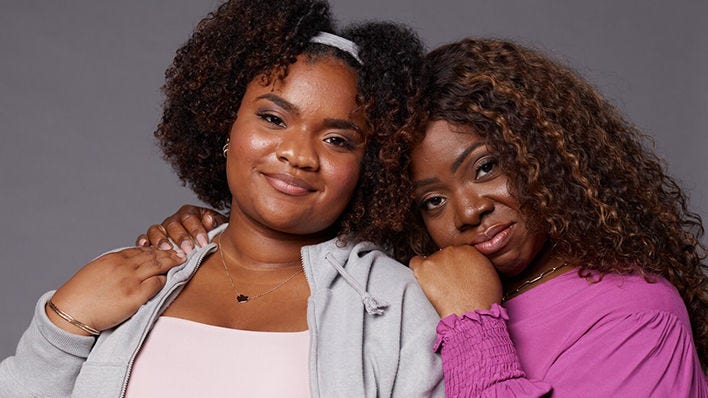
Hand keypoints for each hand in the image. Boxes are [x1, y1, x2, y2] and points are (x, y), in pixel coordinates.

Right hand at [47, 247, 184, 334]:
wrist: (71, 313)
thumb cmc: (80, 295)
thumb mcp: (95, 270)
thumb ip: (113, 265)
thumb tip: (128, 264)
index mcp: (113, 258)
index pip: (141, 250)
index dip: (156, 249)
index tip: (166, 248)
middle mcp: (123, 266)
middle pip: (153, 255)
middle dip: (169, 253)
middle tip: (181, 252)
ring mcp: (130, 281)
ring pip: (158, 267)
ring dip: (172, 263)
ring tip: (182, 261)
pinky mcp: (135, 297)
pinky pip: (156, 285)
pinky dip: (165, 280)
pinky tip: (171, 279)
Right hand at [135, 205, 226, 254]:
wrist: (205, 244)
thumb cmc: (212, 235)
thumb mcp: (217, 227)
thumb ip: (214, 223)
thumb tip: (209, 220)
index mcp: (189, 213)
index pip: (189, 218)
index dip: (196, 230)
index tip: (204, 243)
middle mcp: (174, 220)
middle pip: (173, 225)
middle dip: (181, 238)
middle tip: (188, 250)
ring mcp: (162, 229)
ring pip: (156, 230)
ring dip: (160, 240)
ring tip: (167, 249)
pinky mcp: (152, 240)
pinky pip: (144, 238)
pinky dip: (142, 241)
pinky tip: (145, 247)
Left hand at [409, 245, 501, 316]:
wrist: (472, 312)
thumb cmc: (483, 300)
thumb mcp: (490, 276)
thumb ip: (479, 265)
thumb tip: (471, 268)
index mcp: (469, 250)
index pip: (457, 253)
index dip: (456, 266)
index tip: (456, 276)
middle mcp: (453, 250)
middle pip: (444, 256)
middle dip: (445, 269)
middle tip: (448, 284)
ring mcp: (437, 257)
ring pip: (431, 261)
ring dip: (434, 272)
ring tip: (439, 288)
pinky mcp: (424, 267)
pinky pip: (414, 262)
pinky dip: (417, 270)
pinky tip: (423, 280)